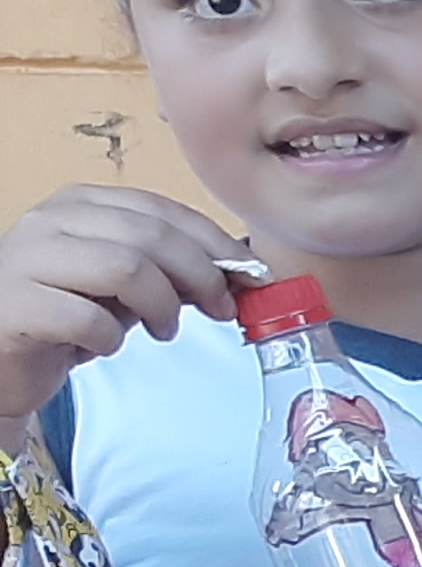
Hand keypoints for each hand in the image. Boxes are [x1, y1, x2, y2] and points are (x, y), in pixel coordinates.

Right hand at [0, 186, 254, 419]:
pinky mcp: (14, 306)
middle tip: (220, 308)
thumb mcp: (125, 286)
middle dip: (201, 275)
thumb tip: (238, 273)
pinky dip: (112, 338)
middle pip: (150, 236)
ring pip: (125, 268)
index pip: (161, 209)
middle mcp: (48, 222)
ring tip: (164, 329)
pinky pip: (88, 318)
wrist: (1, 361)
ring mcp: (25, 260)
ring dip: (161, 306)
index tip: (251, 275)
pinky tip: (106, 344)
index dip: (215, 243)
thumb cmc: (66, 317)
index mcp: (78, 204)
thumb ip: (171, 271)